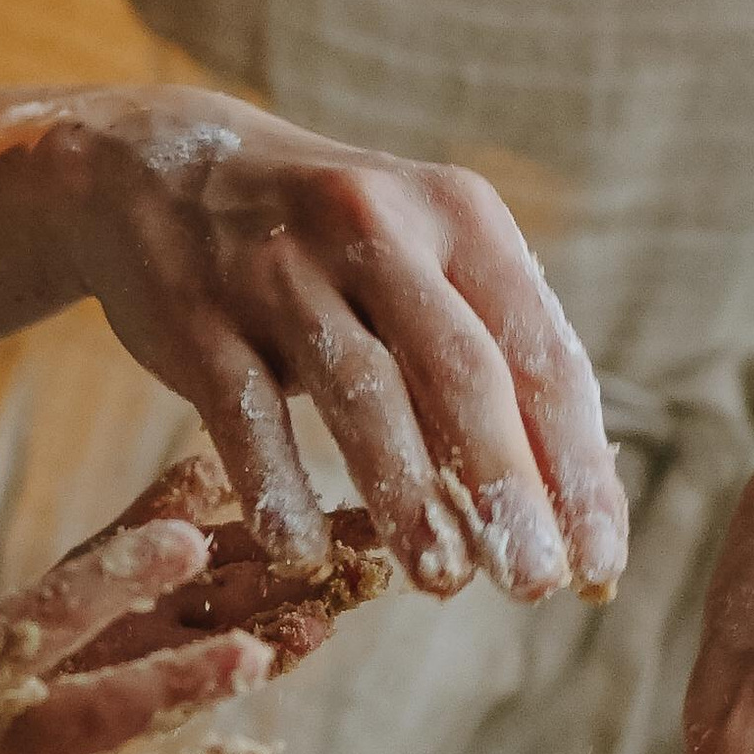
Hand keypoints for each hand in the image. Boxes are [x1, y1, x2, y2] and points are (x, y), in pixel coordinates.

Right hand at [15, 88, 627, 600]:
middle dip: (505, 486)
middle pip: (461, 371)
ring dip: (407, 495)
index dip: (576, 466)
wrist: (154, 169)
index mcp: (459, 215)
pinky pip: (245, 415)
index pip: (542, 352)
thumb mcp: (420, 257)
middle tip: (534, 584)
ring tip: (442, 580)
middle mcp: (375, 226)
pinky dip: (277, 488)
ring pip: (361, 392)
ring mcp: (281, 270)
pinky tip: (302, 555)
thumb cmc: (327, 245)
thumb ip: (489, 355)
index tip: (599, 566)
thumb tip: (570, 502)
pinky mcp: (199, 315)